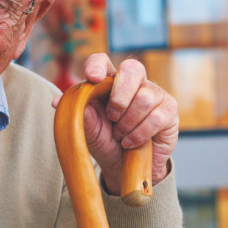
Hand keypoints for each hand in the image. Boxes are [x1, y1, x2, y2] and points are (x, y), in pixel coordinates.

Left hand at [51, 54, 178, 194]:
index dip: (98, 65)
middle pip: (132, 69)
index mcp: (108, 82)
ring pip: (145, 97)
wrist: (125, 167)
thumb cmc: (105, 141)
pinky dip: (140, 133)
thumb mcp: (88, 131)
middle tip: (112, 118)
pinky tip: (131, 142)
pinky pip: (156, 116)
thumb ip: (78, 115)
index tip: (93, 77)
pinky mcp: (169, 110)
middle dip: (120, 96)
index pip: (103, 61)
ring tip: (120, 136)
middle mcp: (134, 82)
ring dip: (128, 122)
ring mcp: (154, 94)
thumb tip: (58, 102)